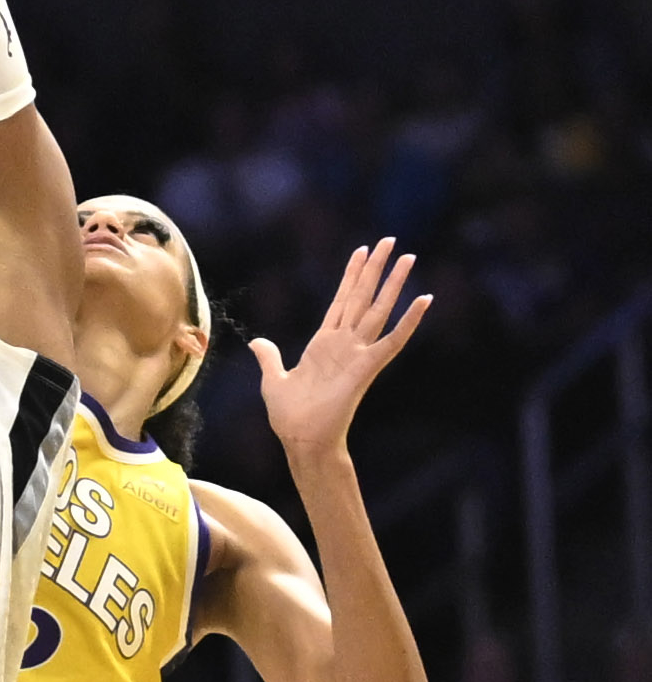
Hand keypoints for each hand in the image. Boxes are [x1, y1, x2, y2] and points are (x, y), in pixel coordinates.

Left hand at [251, 240, 432, 463]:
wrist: (301, 439)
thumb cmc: (291, 416)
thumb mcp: (273, 379)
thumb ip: (270, 358)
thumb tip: (258, 343)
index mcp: (324, 343)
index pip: (341, 300)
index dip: (351, 275)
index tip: (362, 251)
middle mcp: (344, 343)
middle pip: (362, 297)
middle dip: (376, 269)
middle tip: (391, 241)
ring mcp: (357, 353)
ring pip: (378, 310)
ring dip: (394, 284)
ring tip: (409, 258)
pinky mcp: (367, 367)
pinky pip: (393, 340)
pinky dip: (409, 321)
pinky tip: (424, 301)